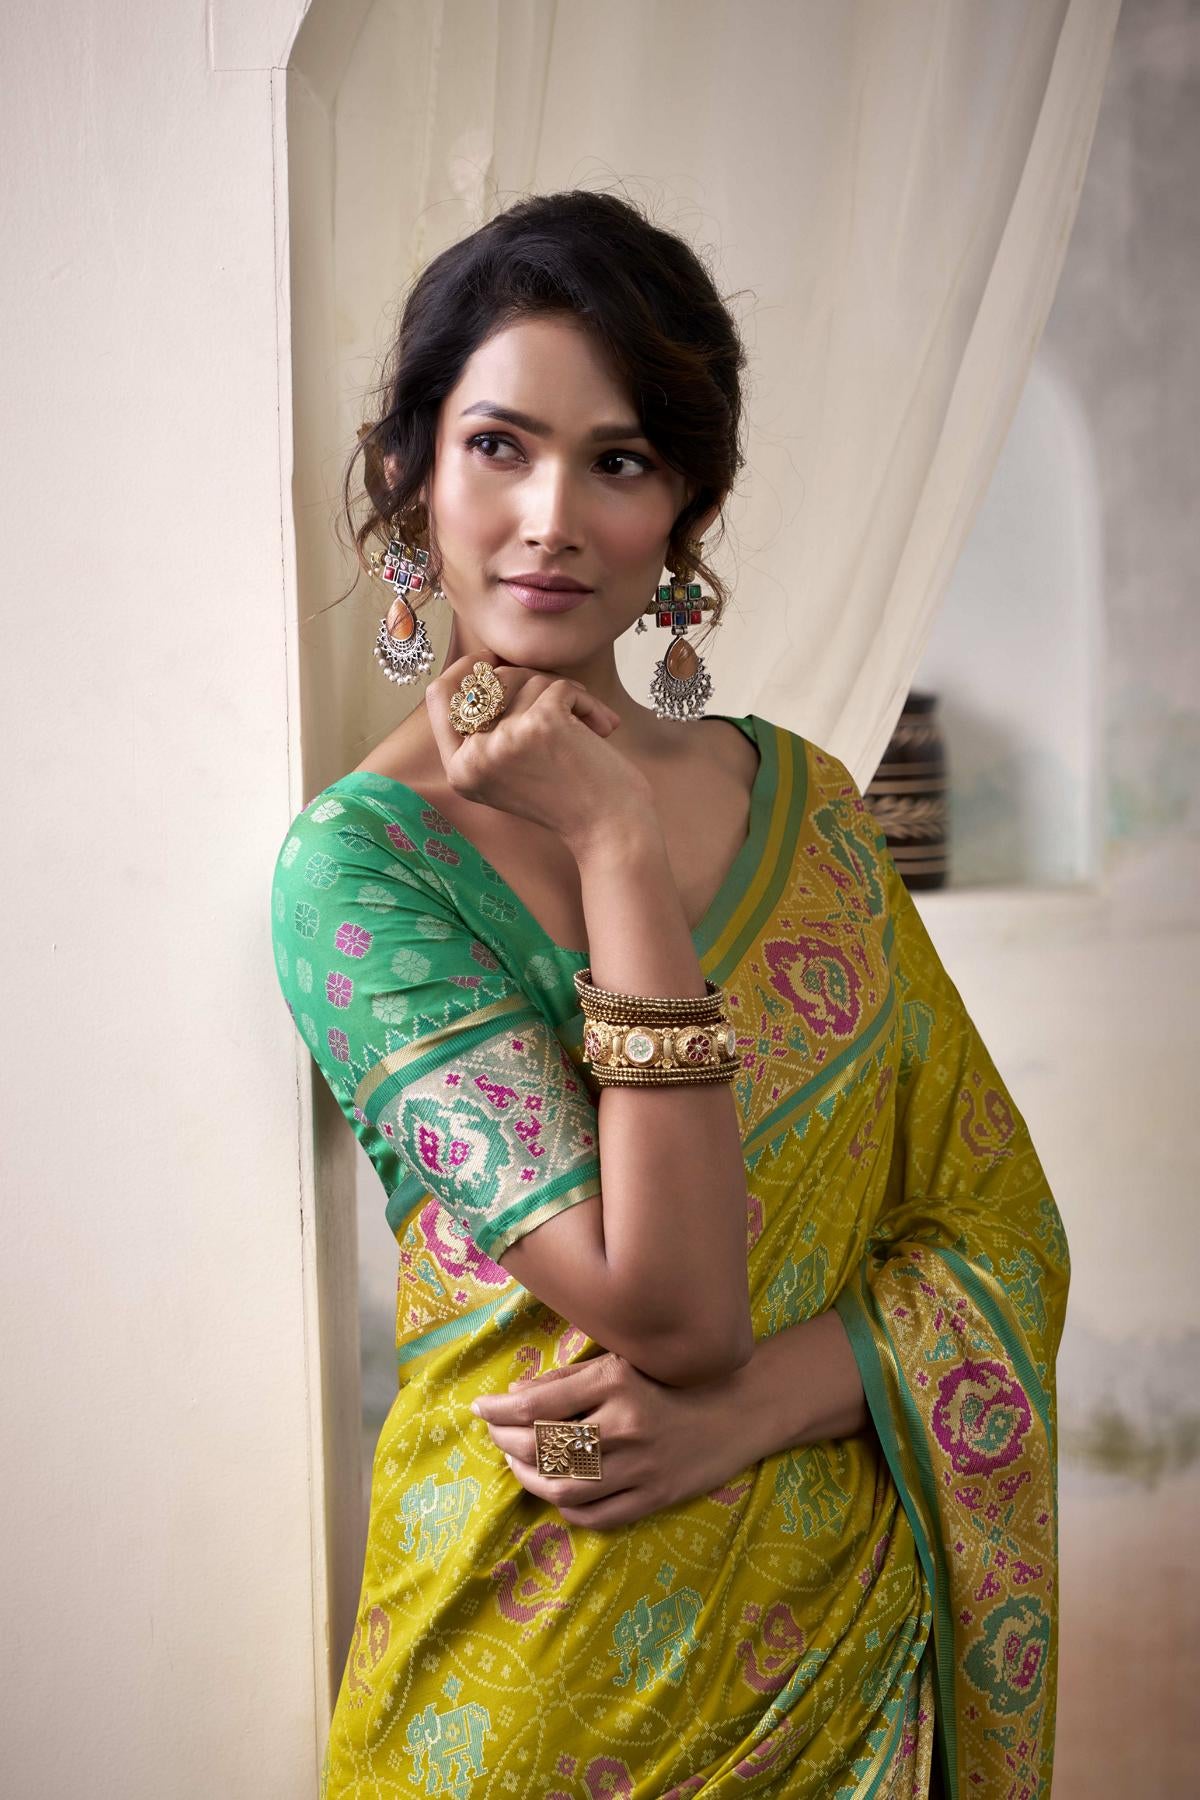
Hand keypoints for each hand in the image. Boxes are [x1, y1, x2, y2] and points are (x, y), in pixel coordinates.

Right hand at [424, 652, 655, 850]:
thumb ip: (490, 730)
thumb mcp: (511, 770)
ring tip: (588, 724)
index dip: (463, 669)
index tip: (489, 658)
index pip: (440, 698)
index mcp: (460, 770)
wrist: (611, 830)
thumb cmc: (569, 799)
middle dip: (529, 679)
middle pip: (487, 680)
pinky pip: (561, 686)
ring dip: (565, 693)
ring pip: (529, 680)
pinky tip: (601, 728)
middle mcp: (475, 757)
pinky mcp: (540, 723)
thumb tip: (488, 665)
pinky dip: (586, 701)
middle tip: (563, 697)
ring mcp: (505, 739)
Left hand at [469, 1350, 756, 1530]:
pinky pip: (592, 1516)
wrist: (736, 1409)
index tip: (480, 1408)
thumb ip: (570, 1379)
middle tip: (494, 1434)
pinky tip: (552, 1489)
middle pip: (543, 1446)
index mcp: (616, 1381)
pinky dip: (562, 1506)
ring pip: (561, 1487)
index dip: (498, 1409)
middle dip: (506, 1441)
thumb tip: (514, 1397)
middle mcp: (625, 1425)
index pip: (537, 1403)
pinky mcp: (653, 1498)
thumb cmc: (670, 1380)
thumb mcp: (622, 1362)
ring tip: (514, 1463)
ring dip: (526, 1478)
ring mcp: (640, 1467)